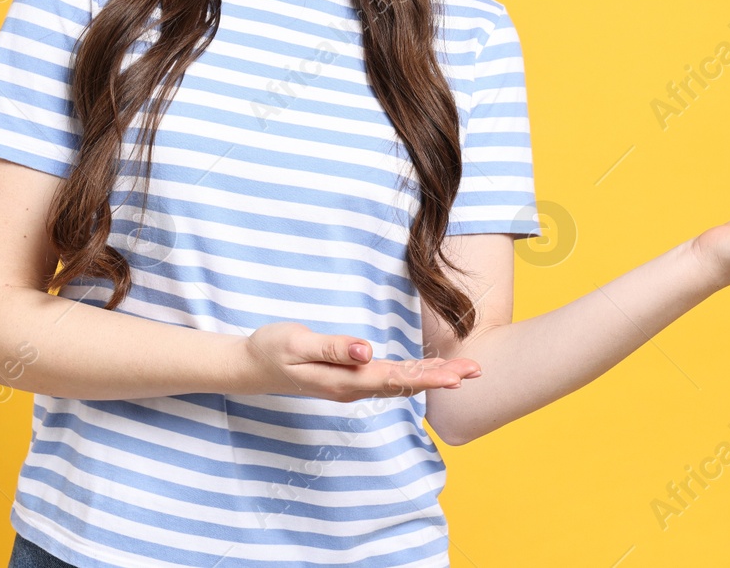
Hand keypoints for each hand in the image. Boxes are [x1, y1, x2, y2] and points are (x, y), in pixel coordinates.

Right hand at [239, 321, 482, 401]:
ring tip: (463, 371)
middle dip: (441, 377)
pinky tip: (428, 371)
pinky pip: (388, 379)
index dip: (428, 376)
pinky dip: (413, 374)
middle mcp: (354, 387)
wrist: (252, 366)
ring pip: (400, 383)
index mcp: (345, 379)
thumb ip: (332, 348)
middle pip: (405, 384)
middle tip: (476, 370)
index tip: (457, 375)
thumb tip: (366, 351)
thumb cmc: (273, 349)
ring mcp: (352, 385)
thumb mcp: (297, 343)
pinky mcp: (350, 379)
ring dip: (432, 377)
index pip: (395, 378)